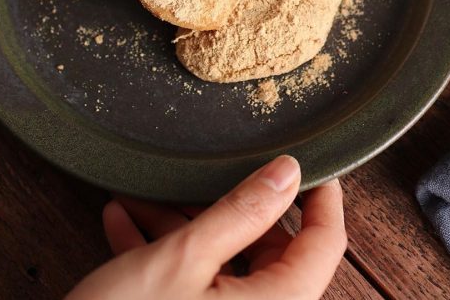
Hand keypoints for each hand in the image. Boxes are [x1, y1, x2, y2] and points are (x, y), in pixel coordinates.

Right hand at [66, 156, 346, 299]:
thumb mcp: (184, 257)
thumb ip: (242, 211)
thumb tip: (288, 172)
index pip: (325, 244)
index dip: (322, 198)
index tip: (310, 162)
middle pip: (267, 251)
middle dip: (224, 208)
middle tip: (195, 178)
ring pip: (223, 265)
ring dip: (182, 229)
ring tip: (141, 198)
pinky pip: (194, 288)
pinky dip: (164, 259)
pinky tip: (124, 225)